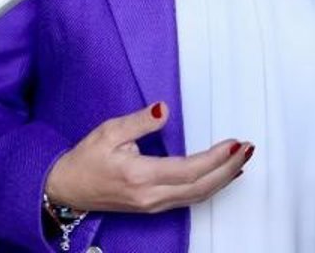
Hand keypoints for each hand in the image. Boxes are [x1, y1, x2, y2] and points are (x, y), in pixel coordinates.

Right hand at [44, 101, 251, 212]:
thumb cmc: (85, 159)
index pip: (188, 170)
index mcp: (140, 176)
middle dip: (228, 168)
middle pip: (200, 186)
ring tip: (242, 159)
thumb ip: (138, 122)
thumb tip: (162, 109)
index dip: (216, 158)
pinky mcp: (153, 206)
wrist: (65, 190)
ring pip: (198, 195)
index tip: (235, 143)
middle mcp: (150, 196)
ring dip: (223, 178)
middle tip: (249, 148)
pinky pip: (189, 199)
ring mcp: (153, 204)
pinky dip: (210, 187)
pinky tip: (222, 176)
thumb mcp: (108, 132)